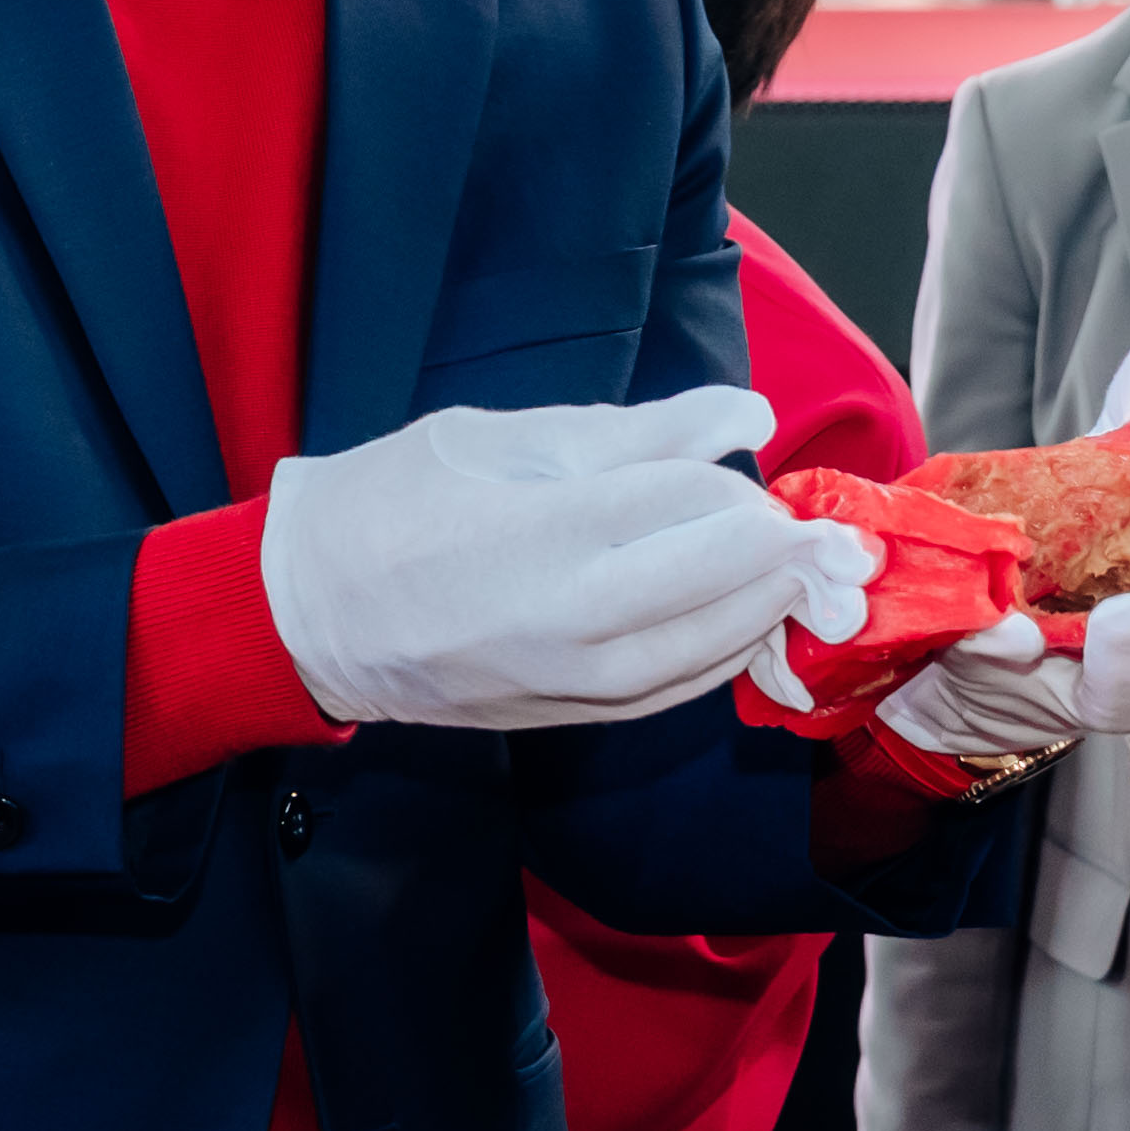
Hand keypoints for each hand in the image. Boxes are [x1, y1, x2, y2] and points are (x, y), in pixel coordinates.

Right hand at [267, 389, 851, 736]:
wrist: (306, 612)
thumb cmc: (390, 503)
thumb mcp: (500, 436)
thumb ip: (633, 431)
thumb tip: (746, 412)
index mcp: (547, 530)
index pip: (695, 504)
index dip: (737, 480)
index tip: (750, 455)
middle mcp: (570, 618)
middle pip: (723, 580)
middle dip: (785, 549)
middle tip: (823, 527)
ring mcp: (571, 681)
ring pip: (712, 647)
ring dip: (767, 606)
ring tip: (795, 570)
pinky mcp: (569, 718)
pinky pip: (675, 691)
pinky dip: (724, 654)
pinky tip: (743, 621)